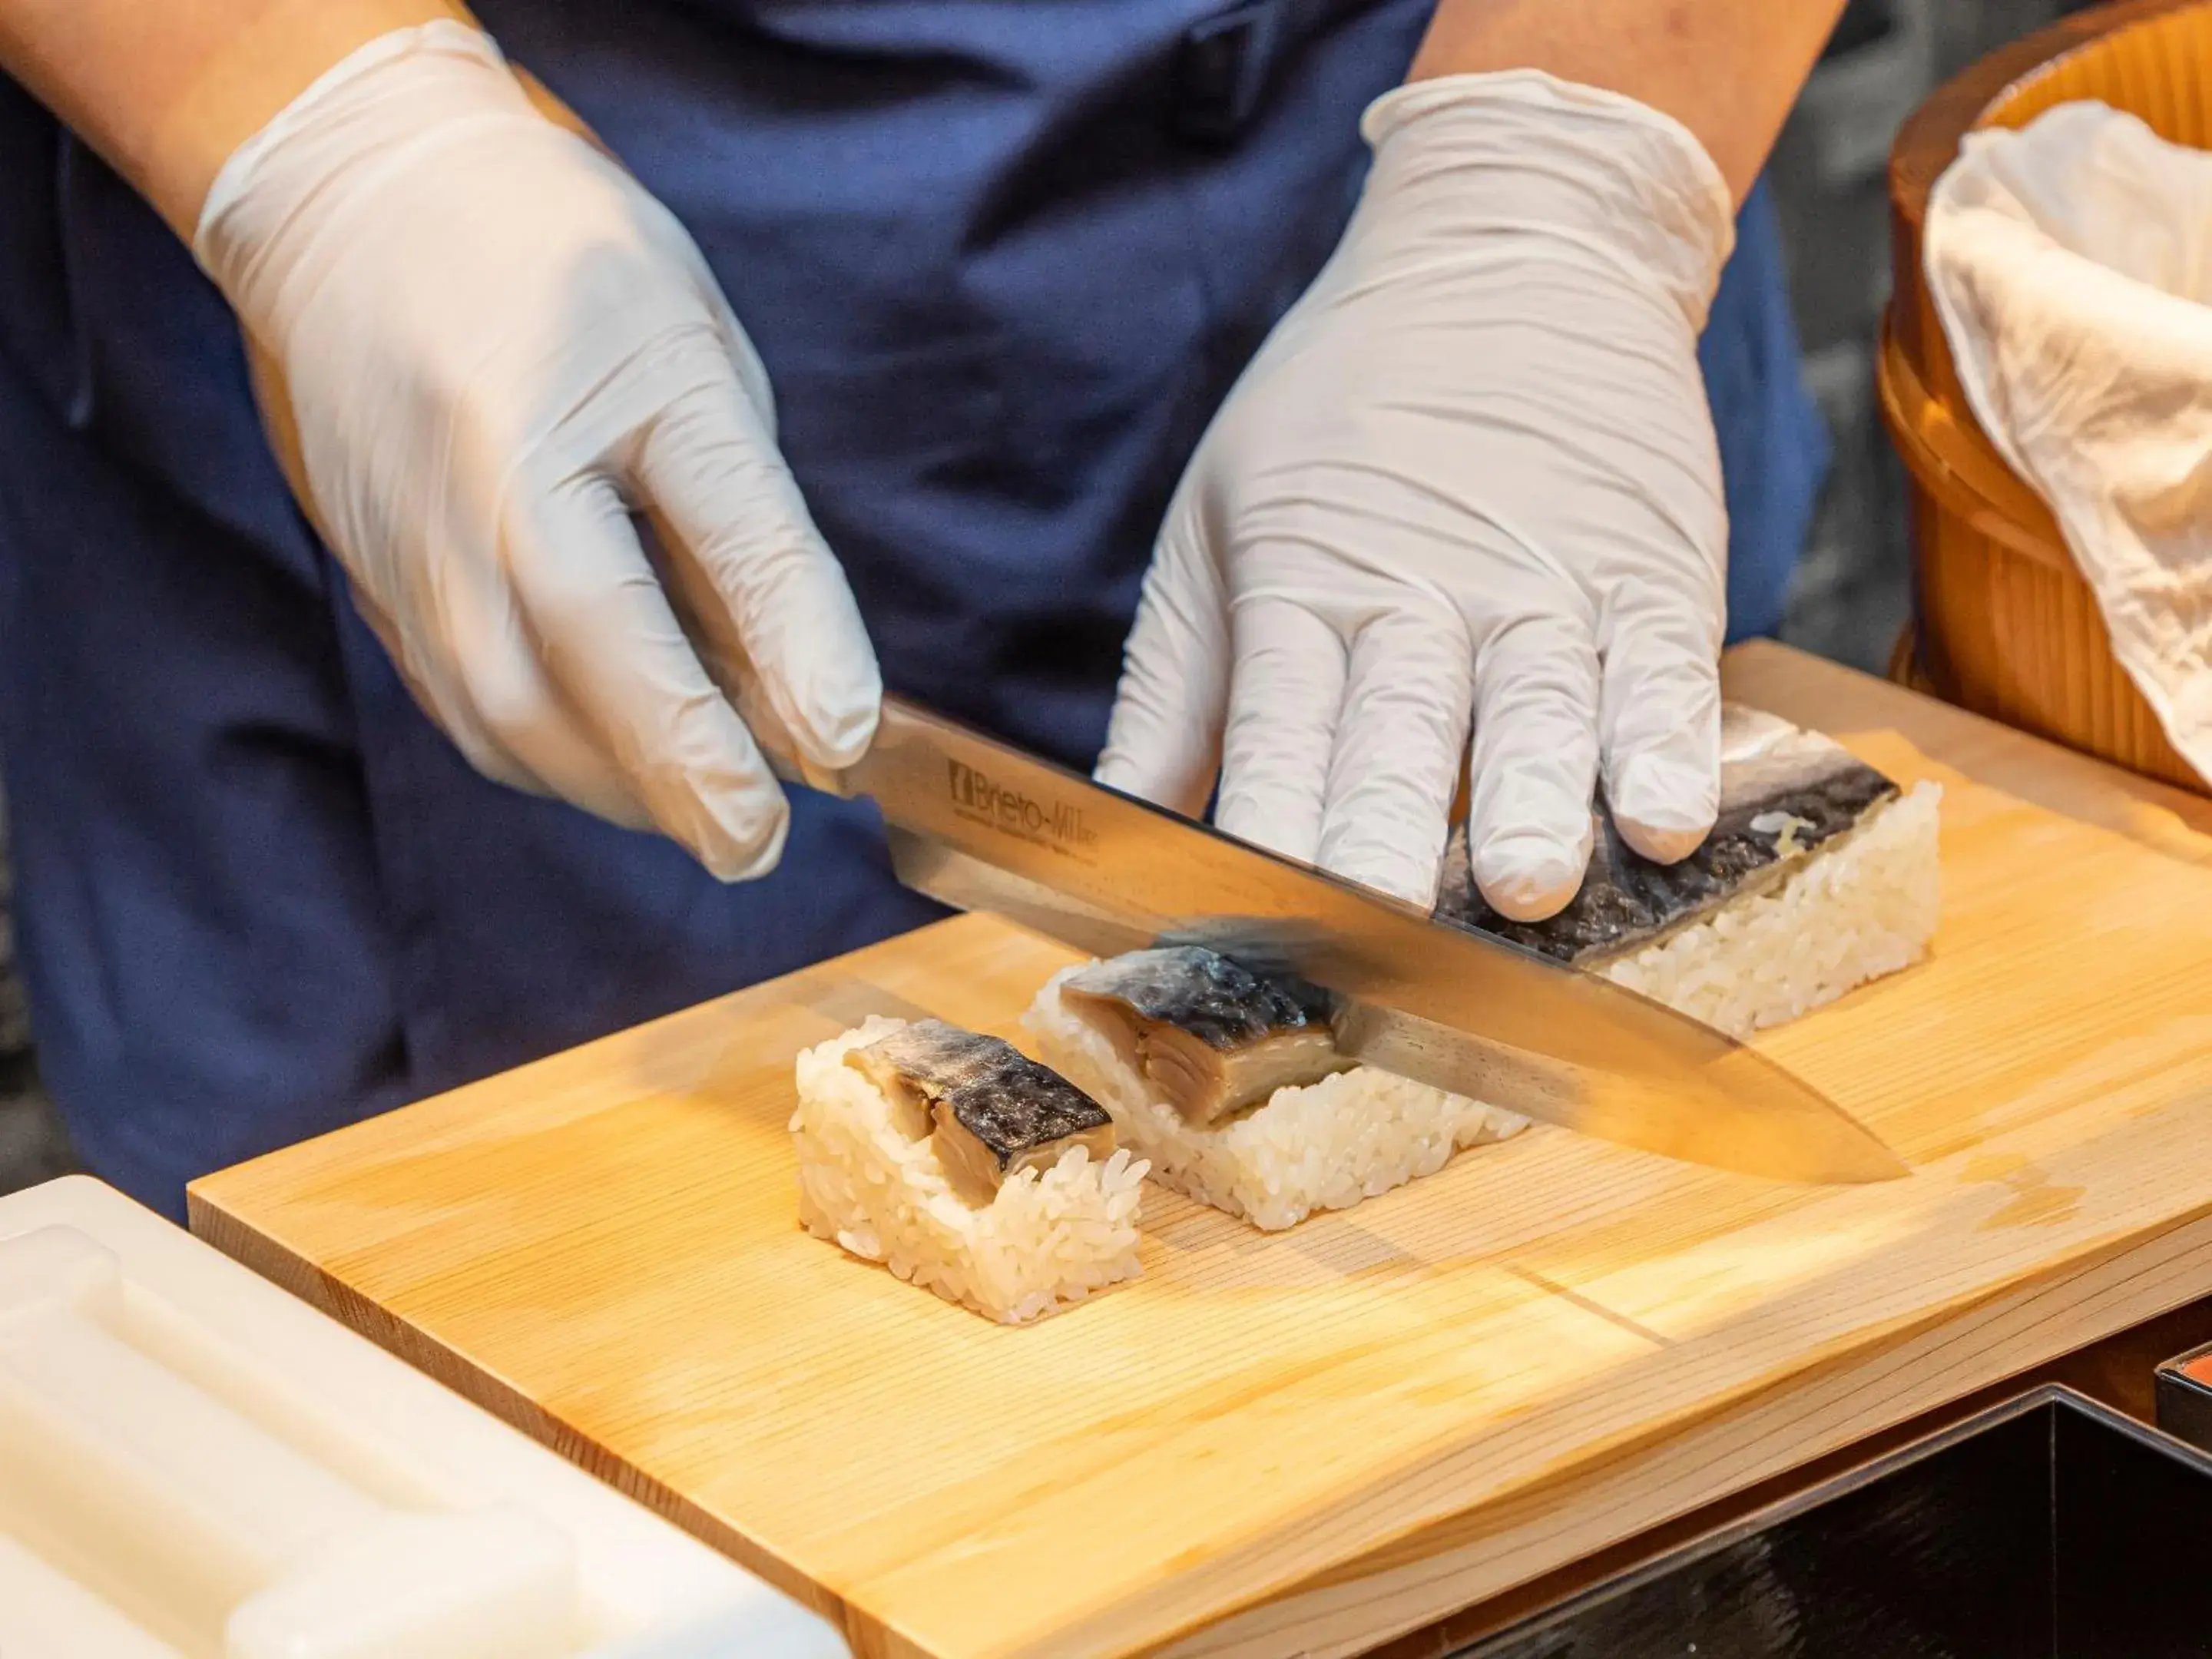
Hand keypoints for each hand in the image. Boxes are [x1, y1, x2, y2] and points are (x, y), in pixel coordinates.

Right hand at [195, 22, 876, 878]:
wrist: (353, 193)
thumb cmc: (555, 263)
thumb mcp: (692, 356)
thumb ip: (749, 526)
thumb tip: (810, 693)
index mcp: (584, 389)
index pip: (718, 541)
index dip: (793, 653)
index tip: (847, 748)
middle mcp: (478, 483)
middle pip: (582, 671)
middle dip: (684, 778)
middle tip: (762, 839)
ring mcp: (406, 543)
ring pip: (512, 721)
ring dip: (620, 789)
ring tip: (706, 809)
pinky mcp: (375, 584)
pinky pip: (467, 711)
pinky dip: (554, 760)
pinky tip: (618, 765)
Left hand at [1097, 72, 1735, 918]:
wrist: (1512, 238)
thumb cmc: (1340, 410)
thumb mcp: (1216, 520)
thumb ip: (1175, 692)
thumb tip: (1114, 832)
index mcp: (1299, 584)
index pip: (1277, 731)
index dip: (1268, 831)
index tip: (1251, 929)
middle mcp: (1420, 588)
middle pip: (1399, 733)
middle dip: (1390, 834)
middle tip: (1386, 924)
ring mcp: (1544, 577)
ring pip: (1536, 707)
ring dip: (1533, 798)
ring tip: (1534, 884)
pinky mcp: (1652, 562)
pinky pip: (1666, 665)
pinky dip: (1665, 739)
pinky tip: (1668, 812)